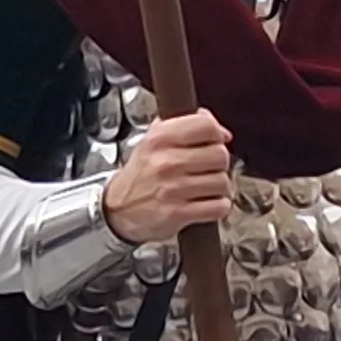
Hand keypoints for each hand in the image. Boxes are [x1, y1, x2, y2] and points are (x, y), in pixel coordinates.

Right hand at [99, 112, 233, 247]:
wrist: (117, 209)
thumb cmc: (141, 175)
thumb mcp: (153, 140)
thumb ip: (185, 126)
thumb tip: (221, 132)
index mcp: (159, 139)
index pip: (206, 126)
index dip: (216, 134)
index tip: (214, 141)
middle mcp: (166, 162)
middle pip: (220, 155)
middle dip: (219, 163)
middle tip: (208, 168)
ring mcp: (172, 189)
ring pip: (222, 182)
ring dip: (218, 188)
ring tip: (204, 187)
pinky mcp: (178, 214)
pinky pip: (218, 207)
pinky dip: (217, 207)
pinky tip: (205, 203)